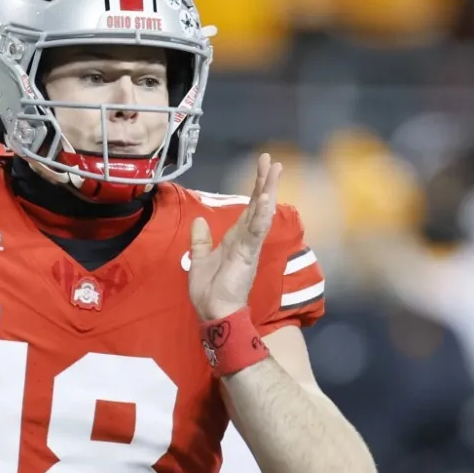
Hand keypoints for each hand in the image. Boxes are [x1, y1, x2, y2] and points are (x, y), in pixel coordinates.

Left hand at [187, 152, 281, 322]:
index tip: (262, 168)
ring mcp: (249, 246)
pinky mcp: (248, 254)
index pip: (248, 209)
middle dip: (265, 182)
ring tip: (275, 170)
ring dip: (268, 191)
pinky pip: (256, 231)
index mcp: (235, 240)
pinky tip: (267, 198)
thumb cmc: (208, 292)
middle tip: (272, 160)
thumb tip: (199, 221)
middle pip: (258, 205)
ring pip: (261, 213)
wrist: (213, 312)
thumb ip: (200, 241)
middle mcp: (246, 239)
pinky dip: (261, 215)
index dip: (255, 188)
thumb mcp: (199, 260)